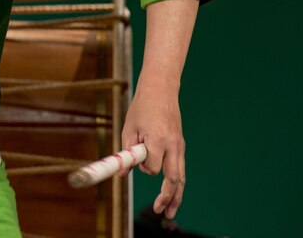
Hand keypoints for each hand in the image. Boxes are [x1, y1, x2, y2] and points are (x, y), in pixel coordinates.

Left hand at [121, 84, 184, 218]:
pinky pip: (180, 168)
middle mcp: (173, 145)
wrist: (161, 90)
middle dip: (167, 197)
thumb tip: (122, 174)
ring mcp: (180, 146)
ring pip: (181, 177)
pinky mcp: (181, 145)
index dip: (143, 169)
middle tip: (159, 211)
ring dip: (176, 196)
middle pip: (173, 179)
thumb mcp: (129, 127)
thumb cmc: (142, 108)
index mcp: (158, 140)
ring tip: (169, 212)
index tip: (136, 162)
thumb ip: (126, 152)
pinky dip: (177, 183)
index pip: (152, 168)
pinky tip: (174, 195)